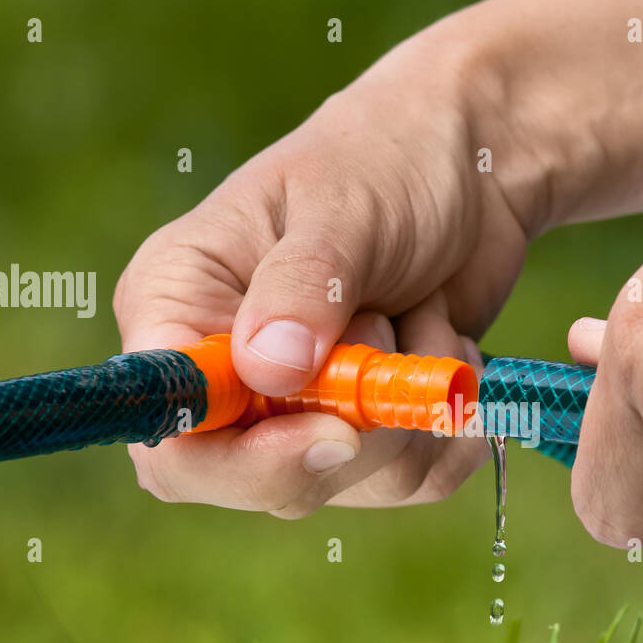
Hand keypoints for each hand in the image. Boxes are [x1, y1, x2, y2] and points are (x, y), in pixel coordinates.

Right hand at [113, 40, 529, 513]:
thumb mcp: (343, 207)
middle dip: (356, 427)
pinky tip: (449, 348)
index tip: (336, 430)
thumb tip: (269, 372)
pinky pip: (413, 479)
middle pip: (264, 481)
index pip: (171, 433)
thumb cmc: (386, 160)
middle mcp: (227, 374)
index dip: (244, 461)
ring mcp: (299, 412)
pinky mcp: (367, 432)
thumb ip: (303, 288)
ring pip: (352, 481)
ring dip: (413, 405)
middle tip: (396, 332)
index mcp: (178, 306)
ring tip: (423, 313)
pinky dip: (450, 423)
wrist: (471, 170)